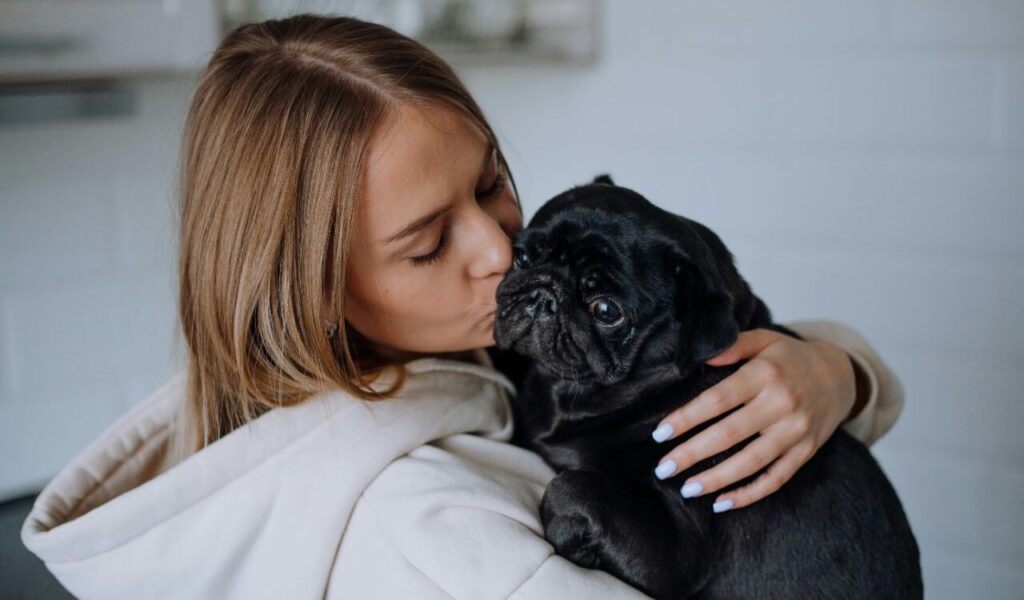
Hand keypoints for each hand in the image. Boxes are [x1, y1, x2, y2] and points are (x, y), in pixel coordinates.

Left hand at [650, 328, 855, 511]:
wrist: (840, 375)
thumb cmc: (790, 357)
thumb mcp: (764, 339)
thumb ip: (732, 346)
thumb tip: (697, 357)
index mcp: (765, 374)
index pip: (718, 399)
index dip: (687, 418)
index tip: (660, 434)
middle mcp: (782, 404)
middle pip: (730, 434)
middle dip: (693, 454)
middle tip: (663, 468)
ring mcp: (796, 431)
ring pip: (751, 462)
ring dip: (716, 479)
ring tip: (687, 488)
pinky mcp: (806, 452)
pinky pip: (776, 479)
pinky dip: (749, 494)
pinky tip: (722, 502)